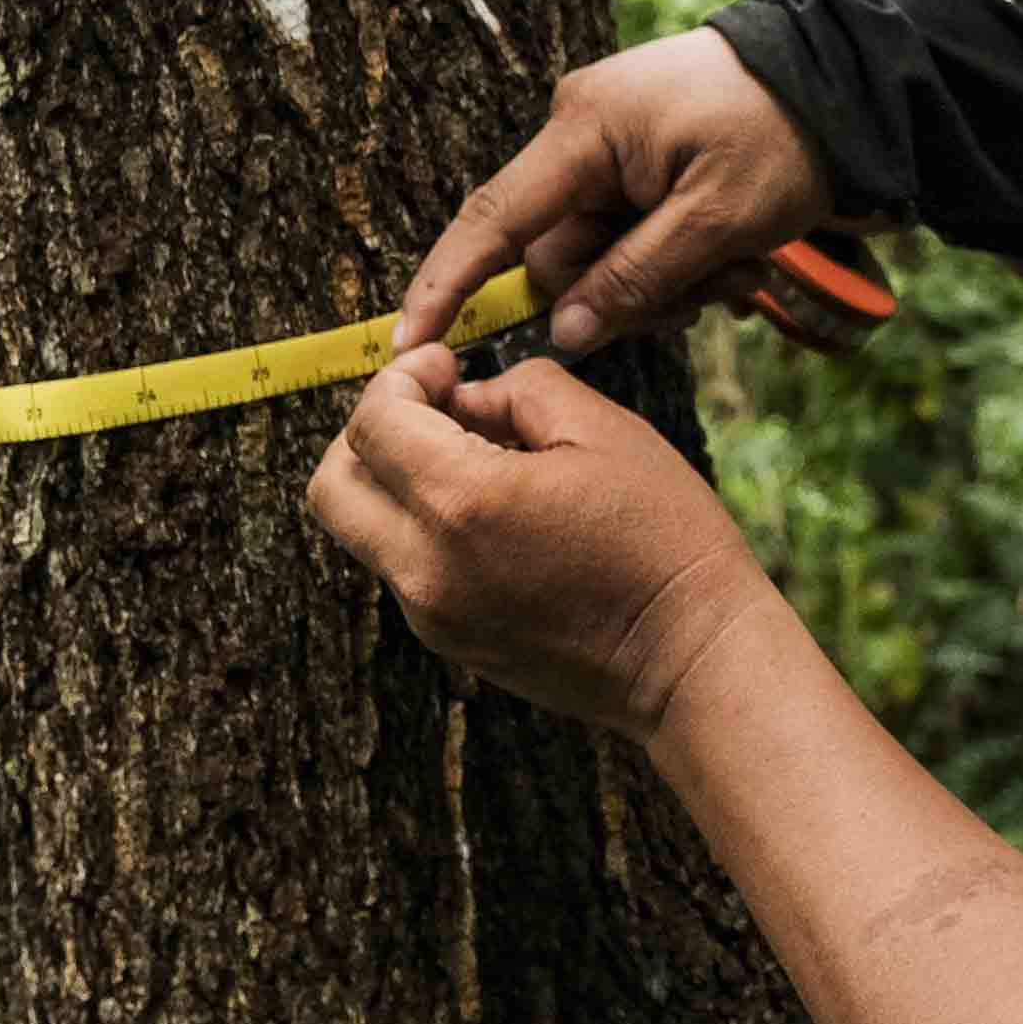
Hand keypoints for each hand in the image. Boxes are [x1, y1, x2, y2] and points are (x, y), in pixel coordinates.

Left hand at [304, 345, 786, 738]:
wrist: (691, 657)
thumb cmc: (664, 538)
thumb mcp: (604, 430)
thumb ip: (518, 391)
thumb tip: (466, 396)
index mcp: (464, 502)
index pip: (373, 423)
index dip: (402, 378)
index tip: (447, 366)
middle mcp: (428, 566)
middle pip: (332, 485)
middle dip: (370, 433)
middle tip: (434, 410)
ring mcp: (431, 614)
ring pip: (362, 530)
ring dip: (397, 482)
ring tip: (478, 463)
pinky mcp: (448, 643)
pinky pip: (402, 568)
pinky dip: (425, 527)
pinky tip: (497, 517)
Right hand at [394, 29, 845, 355]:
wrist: (847, 81)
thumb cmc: (787, 136)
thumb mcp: (719, 220)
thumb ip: (634, 279)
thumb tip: (562, 333)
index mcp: (586, 130)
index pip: (493, 219)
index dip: (448, 286)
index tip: (406, 345)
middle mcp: (583, 134)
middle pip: (563, 256)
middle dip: (629, 292)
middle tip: (714, 290)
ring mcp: (613, 149)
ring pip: (603, 257)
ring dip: (668, 281)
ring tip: (743, 262)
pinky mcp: (641, 164)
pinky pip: (632, 237)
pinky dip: (678, 260)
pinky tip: (736, 252)